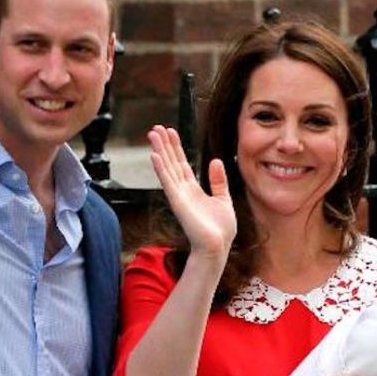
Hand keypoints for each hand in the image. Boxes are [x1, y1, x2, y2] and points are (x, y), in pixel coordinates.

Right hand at [148, 126, 235, 257]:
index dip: (176, 147)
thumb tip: (215, 161)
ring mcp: (179, 196)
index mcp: (193, 189)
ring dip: (160, 150)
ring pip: (167, 168)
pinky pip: (167, 182)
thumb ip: (218, 180)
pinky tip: (154, 156)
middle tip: (156, 127)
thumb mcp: (223, 199)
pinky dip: (161, 169)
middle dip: (165, 144)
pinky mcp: (178, 203)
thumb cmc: (220, 229)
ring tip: (153, 134)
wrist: (218, 247)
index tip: (170, 132)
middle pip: (171, 162)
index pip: (182, 163)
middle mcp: (183, 190)